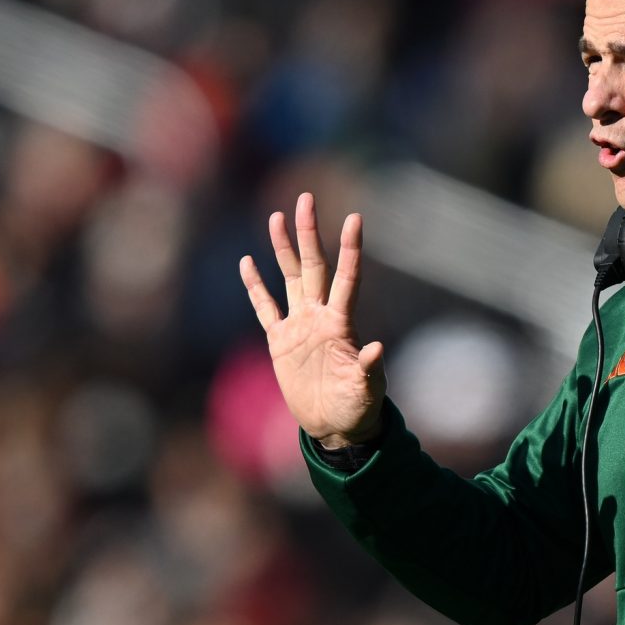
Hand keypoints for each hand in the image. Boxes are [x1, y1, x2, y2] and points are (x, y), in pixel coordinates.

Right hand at [240, 192, 385, 447]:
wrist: (335, 425)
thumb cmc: (358, 408)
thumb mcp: (367, 390)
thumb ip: (370, 368)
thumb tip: (377, 347)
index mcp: (342, 324)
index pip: (347, 278)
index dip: (350, 249)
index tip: (355, 218)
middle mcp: (320, 316)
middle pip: (313, 266)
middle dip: (309, 234)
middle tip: (307, 199)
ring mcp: (299, 326)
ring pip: (289, 278)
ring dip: (283, 249)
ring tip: (277, 217)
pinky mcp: (280, 341)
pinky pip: (265, 308)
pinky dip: (256, 287)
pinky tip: (248, 262)